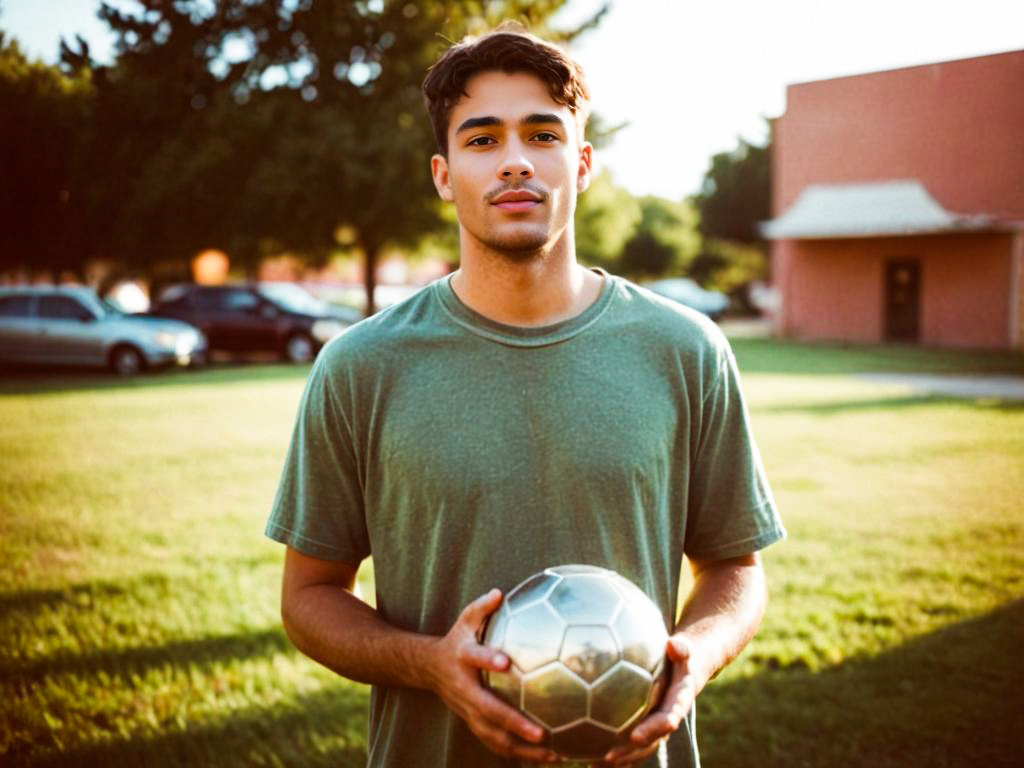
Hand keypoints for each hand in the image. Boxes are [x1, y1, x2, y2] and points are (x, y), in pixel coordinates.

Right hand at [425, 589, 562, 762]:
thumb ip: (482, 607)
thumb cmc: (458, 639)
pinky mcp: (474, 724)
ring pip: (494, 736)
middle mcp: (465, 690)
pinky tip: (547, 758)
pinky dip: (520, 754)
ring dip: (522, 749)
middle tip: (541, 733)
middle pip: (488, 711)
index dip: (488, 659)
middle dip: (514, 723)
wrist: (429, 668)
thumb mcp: (465, 619)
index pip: (475, 658)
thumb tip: (499, 593)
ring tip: (553, 755)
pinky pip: (497, 744)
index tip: (506, 662)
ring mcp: (468, 711)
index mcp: (463, 659)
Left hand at [600, 635, 699, 765]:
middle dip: (632, 752)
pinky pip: (631, 742)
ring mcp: (657, 725)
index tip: (635, 737)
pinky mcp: (646, 725)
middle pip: (651, 741)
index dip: (653, 729)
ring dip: (622, 757)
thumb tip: (674, 644)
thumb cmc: (681, 656)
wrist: (687, 668)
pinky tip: (593, 761)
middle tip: (610, 756)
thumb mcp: (684, 650)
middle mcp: (668, 718)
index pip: (668, 719)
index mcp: (678, 703)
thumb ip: (681, 648)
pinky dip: (617, 753)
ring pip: (641, 747)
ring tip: (597, 764)